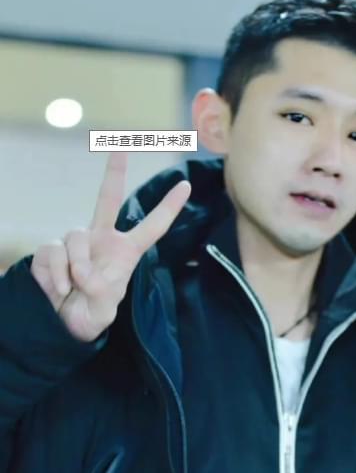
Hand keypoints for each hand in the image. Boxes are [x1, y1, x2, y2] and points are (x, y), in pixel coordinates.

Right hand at [30, 152, 190, 341]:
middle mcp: (101, 239)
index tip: (186, 186)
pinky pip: (53, 251)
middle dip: (113, 172)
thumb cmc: (91, 314)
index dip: (168, 207)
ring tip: (73, 288)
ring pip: (75, 237)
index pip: (152, 226)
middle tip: (121, 147)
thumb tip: (84, 273)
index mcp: (125, 251)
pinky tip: (57, 289)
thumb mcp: (105, 310)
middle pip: (107, 198)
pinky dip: (54, 274)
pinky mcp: (51, 249)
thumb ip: (100, 292)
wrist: (61, 325)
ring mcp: (75, 241)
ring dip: (75, 266)